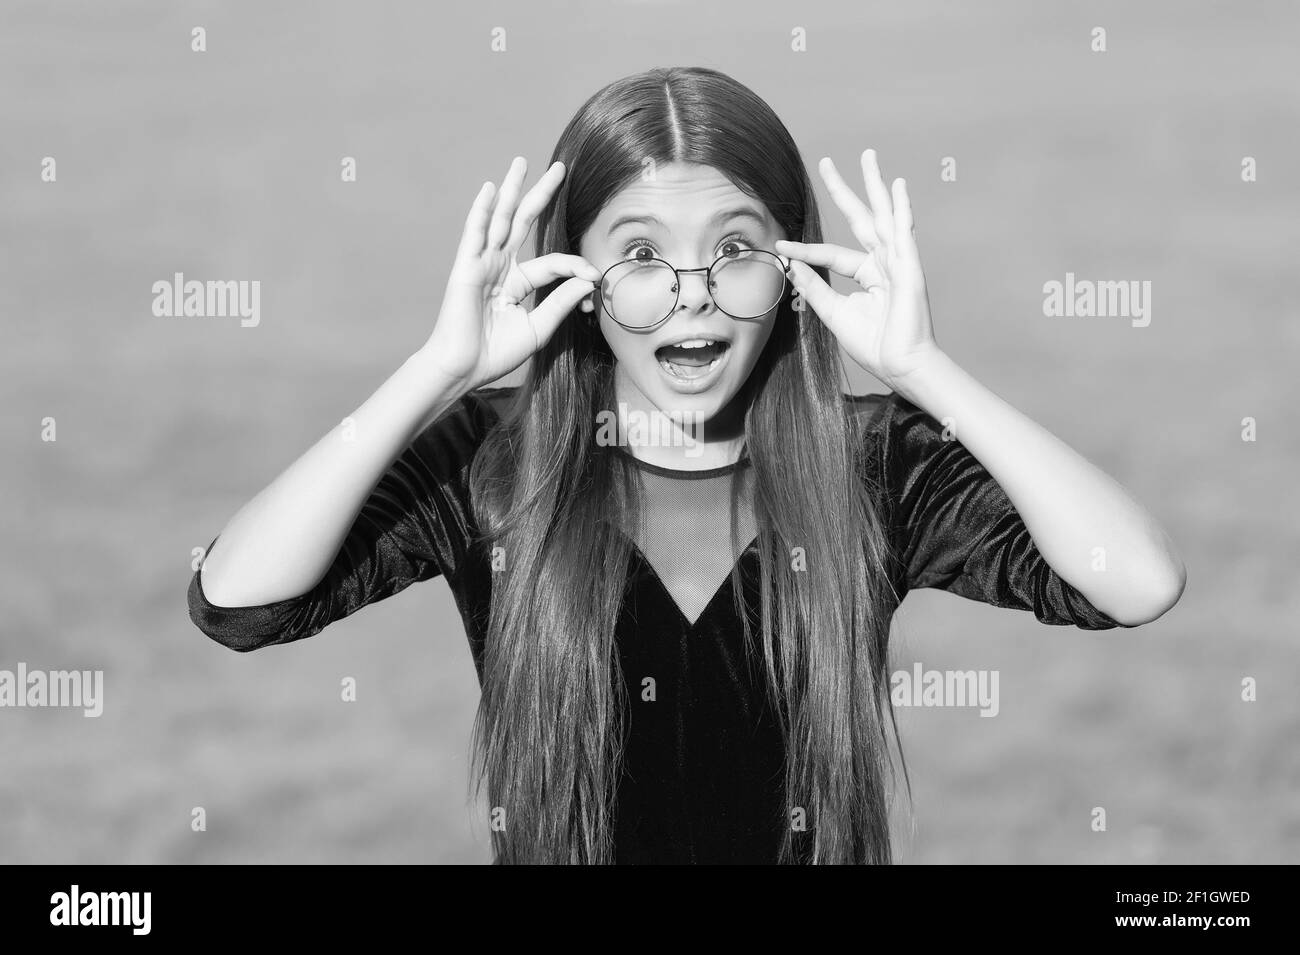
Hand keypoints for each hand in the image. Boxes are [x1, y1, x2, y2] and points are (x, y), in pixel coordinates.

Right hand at [422, 156, 601, 389]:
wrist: (464, 368)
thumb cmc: (496, 353)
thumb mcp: (538, 328)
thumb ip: (560, 302)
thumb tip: (589, 279)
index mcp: (518, 282)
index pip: (553, 263)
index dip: (576, 268)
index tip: (595, 279)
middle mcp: (500, 267)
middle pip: (524, 223)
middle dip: (541, 195)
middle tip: (560, 168)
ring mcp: (482, 264)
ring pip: (500, 220)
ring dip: (512, 190)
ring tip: (521, 163)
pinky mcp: (466, 268)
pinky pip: (475, 234)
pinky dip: (482, 211)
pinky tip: (491, 189)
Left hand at [774, 149, 942, 391]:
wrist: (899, 365)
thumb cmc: (874, 344)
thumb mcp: (834, 313)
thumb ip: (814, 287)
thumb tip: (790, 265)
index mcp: (867, 274)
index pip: (830, 254)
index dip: (804, 251)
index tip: (779, 246)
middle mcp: (883, 262)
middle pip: (860, 218)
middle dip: (845, 189)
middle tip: (826, 162)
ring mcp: (898, 262)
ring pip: (882, 215)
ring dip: (875, 185)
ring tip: (868, 157)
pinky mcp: (909, 267)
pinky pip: (903, 232)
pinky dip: (901, 208)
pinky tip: (897, 185)